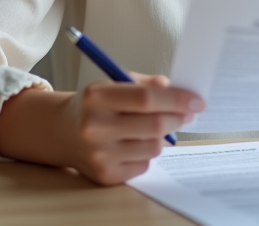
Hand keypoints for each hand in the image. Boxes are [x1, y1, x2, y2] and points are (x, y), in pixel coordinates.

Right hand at [60, 72, 204, 184]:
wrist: (61, 132)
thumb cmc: (93, 105)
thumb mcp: (113, 83)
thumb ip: (145, 84)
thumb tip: (176, 88)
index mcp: (97, 97)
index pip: (146, 98)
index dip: (177, 99)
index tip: (197, 100)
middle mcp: (94, 127)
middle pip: (154, 125)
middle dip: (178, 118)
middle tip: (187, 113)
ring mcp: (99, 154)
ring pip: (154, 147)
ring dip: (161, 137)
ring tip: (152, 128)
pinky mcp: (105, 175)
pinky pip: (144, 164)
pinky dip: (147, 153)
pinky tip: (135, 143)